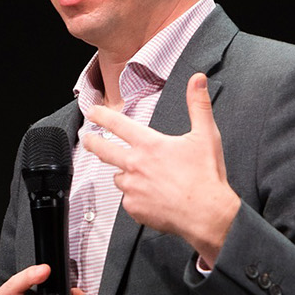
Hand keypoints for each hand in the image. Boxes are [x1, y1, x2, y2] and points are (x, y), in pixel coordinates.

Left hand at [82, 72, 240, 265]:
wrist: (206, 214)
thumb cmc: (206, 177)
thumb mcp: (205, 135)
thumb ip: (198, 105)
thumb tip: (198, 80)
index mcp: (149, 145)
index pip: (118, 124)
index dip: (101, 115)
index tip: (92, 112)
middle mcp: (135, 165)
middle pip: (104, 150)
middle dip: (92, 142)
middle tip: (87, 138)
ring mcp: (132, 187)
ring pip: (120, 177)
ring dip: (127, 175)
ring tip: (149, 179)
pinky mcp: (133, 208)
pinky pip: (128, 200)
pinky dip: (137, 197)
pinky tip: (154, 197)